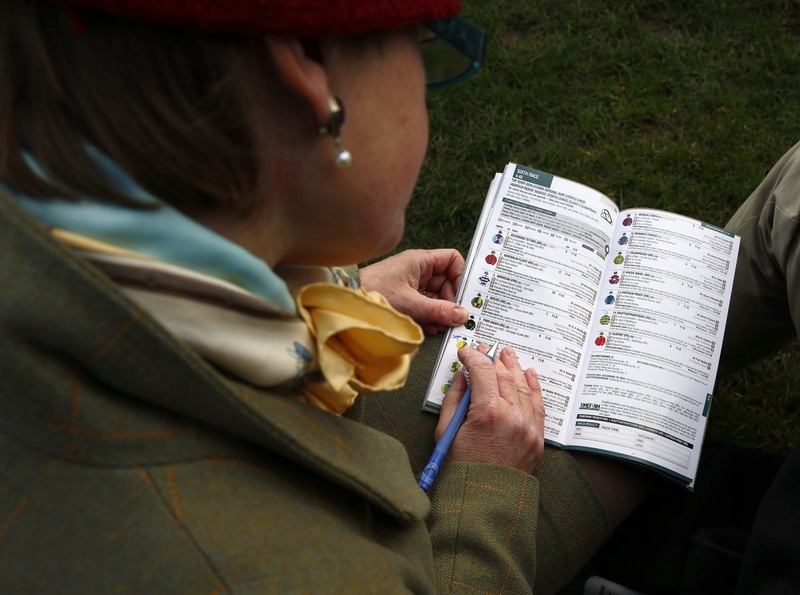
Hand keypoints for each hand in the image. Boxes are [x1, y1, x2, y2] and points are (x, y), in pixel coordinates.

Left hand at [359, 249, 468, 334]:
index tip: (462, 296)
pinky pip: (425, 306)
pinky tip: (429, 327)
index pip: (452, 260)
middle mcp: (418, 270)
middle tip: (453, 317)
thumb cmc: (374, 292)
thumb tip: (462, 315)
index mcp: (420, 261)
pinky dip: (430, 317)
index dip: (460, 276)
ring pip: (436, 297)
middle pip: (446, 282)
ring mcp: (411, 285)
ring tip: (439, 325)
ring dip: (440, 312)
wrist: (347, 303)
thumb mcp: (410, 303)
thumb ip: (439, 310)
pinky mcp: (405, 299)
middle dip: (451, 301)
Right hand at [437, 344, 544, 472]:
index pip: (483, 370)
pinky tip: (529, 374)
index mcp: (487, 412)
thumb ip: (455, 398)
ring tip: (507, 355)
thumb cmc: (461, 468)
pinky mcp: (537, 437)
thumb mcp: (446, 431)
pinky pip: (538, 405)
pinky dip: (534, 386)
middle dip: (493, 359)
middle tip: (486, 350)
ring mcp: (528, 426)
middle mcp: (512, 415)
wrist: (484, 500)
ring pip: (523, 386)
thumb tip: (463, 376)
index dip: (473, 356)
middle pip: (504, 375)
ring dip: (514, 367)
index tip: (466, 352)